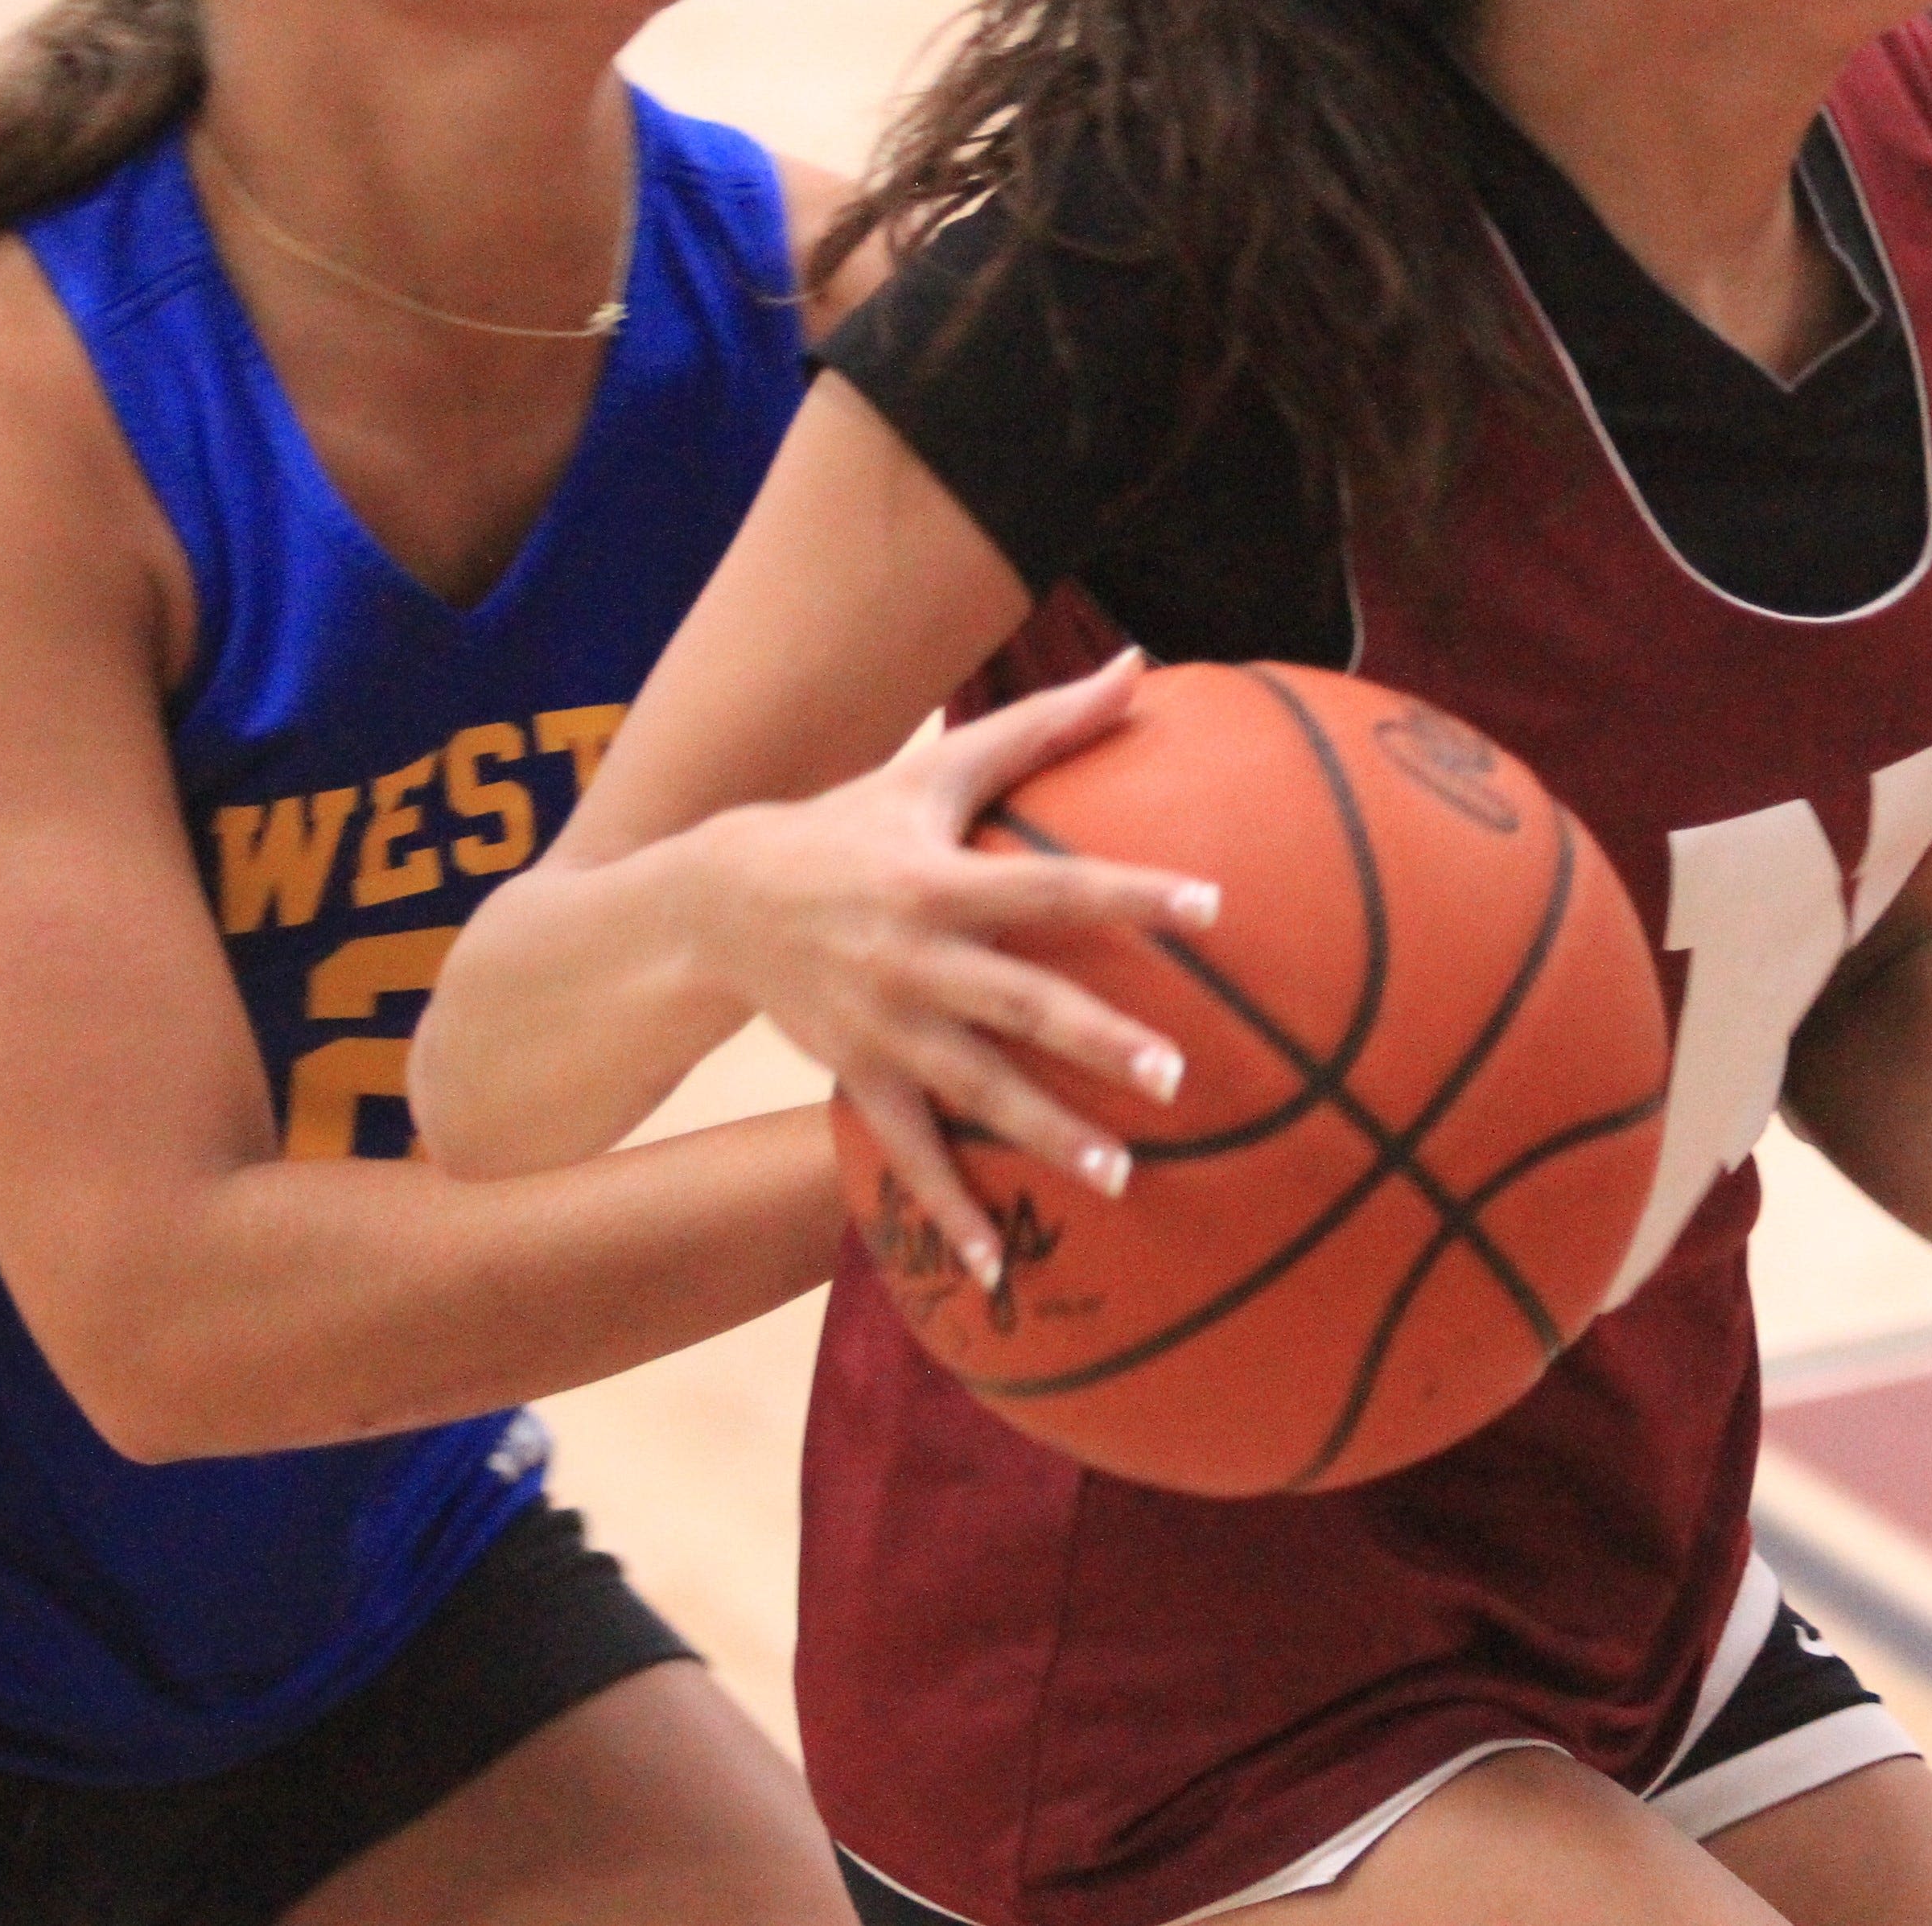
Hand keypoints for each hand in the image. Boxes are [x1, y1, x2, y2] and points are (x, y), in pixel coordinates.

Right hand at [657, 652, 1210, 1289]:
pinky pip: (910, 1152)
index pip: (1054, 885)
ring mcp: (884, 1027)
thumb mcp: (935, 768)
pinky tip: (1002, 1268)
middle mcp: (914, 959)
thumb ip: (1044, 726)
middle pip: (1020, 1002)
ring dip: (1044, 1136)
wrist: (718, 900)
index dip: (1132, 893)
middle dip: (1095, 1041)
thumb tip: (1136, 662)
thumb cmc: (851, 822)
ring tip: (1120, 1177)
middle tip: (1176, 1075)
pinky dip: (950, 1211)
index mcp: (940, 879)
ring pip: (974, 1090)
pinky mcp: (858, 1077)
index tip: (1213, 907)